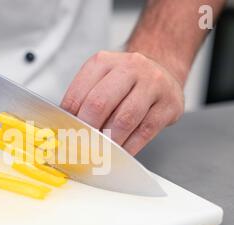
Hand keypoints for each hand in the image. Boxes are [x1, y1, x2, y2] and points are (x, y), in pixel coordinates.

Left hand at [61, 51, 183, 155]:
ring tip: (99, 153)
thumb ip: (83, 102)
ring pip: (124, 119)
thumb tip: (65, 133)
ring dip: (108, 142)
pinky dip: (129, 147)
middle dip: (87, 130)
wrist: (162, 71)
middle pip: (100, 103)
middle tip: (80, 148)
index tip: (64, 138)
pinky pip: (145, 131)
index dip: (68, 120)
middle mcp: (129, 68)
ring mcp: (152, 84)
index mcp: (103, 62)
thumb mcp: (101, 80)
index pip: (78, 94)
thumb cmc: (125, 83)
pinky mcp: (169, 104)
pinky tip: (120, 154)